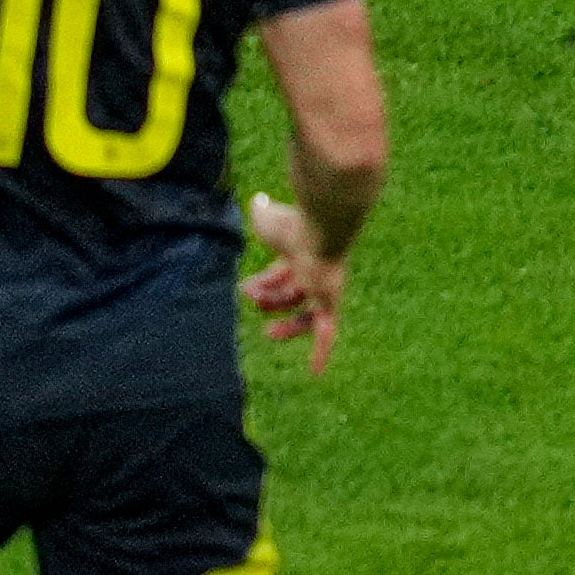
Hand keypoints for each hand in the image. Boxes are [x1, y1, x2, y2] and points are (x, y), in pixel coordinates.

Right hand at [242, 193, 351, 372]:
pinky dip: (320, 352)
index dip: (263, 283)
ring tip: (270, 333)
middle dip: (272, 299)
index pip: (281, 273)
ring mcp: (324, 289)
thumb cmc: (291, 222)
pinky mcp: (329, 302)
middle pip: (293, 293)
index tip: (245, 288)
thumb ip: (262, 212)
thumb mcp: (268, 220)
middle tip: (254, 301)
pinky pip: (326, 332)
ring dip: (288, 324)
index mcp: (300, 253)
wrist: (321, 225)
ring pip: (306, 314)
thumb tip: (259, 201)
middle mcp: (315, 272)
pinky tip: (315, 373)